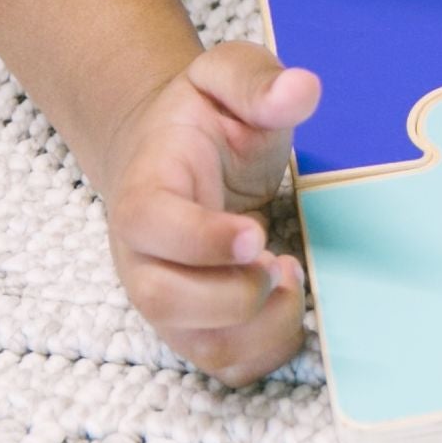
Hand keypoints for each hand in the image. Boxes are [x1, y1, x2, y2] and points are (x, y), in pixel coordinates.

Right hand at [94, 40, 321, 382]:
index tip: (256, 234)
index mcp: (144, 190)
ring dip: (259, 325)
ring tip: (288, 275)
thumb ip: (256, 80)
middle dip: (234, 293)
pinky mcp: (194, 325)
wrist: (172, 152)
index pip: (151, 225)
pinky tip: (285, 298)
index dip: (201, 240)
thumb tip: (300, 90)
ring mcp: (165, 298)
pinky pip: (228, 364)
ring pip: (200, 347)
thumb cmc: (203, 120)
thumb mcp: (226, 78)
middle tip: (278, 259)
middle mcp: (141, 255)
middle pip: (163, 302)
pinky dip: (268, 347)